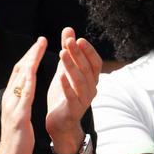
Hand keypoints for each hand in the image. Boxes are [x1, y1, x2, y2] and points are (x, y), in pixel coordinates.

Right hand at [0, 37, 46, 153]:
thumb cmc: (17, 138)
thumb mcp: (19, 114)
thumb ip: (22, 100)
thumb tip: (26, 87)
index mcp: (12, 98)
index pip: (20, 73)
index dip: (29, 57)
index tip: (38, 44)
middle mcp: (9, 99)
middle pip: (19, 71)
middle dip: (30, 54)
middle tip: (40, 40)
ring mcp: (12, 107)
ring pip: (20, 80)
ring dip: (29, 63)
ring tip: (38, 50)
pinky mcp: (18, 117)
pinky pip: (23, 98)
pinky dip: (28, 84)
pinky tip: (33, 74)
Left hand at [46, 28, 101, 153]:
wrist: (60, 124)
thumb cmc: (63, 96)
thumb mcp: (65, 71)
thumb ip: (68, 52)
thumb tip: (69, 30)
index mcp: (90, 79)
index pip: (94, 62)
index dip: (88, 51)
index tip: (79, 38)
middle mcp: (91, 89)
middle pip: (87, 68)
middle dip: (79, 54)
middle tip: (70, 41)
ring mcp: (84, 100)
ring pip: (80, 81)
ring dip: (72, 66)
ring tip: (62, 53)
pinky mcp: (74, 110)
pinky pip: (72, 97)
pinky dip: (67, 86)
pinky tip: (59, 77)